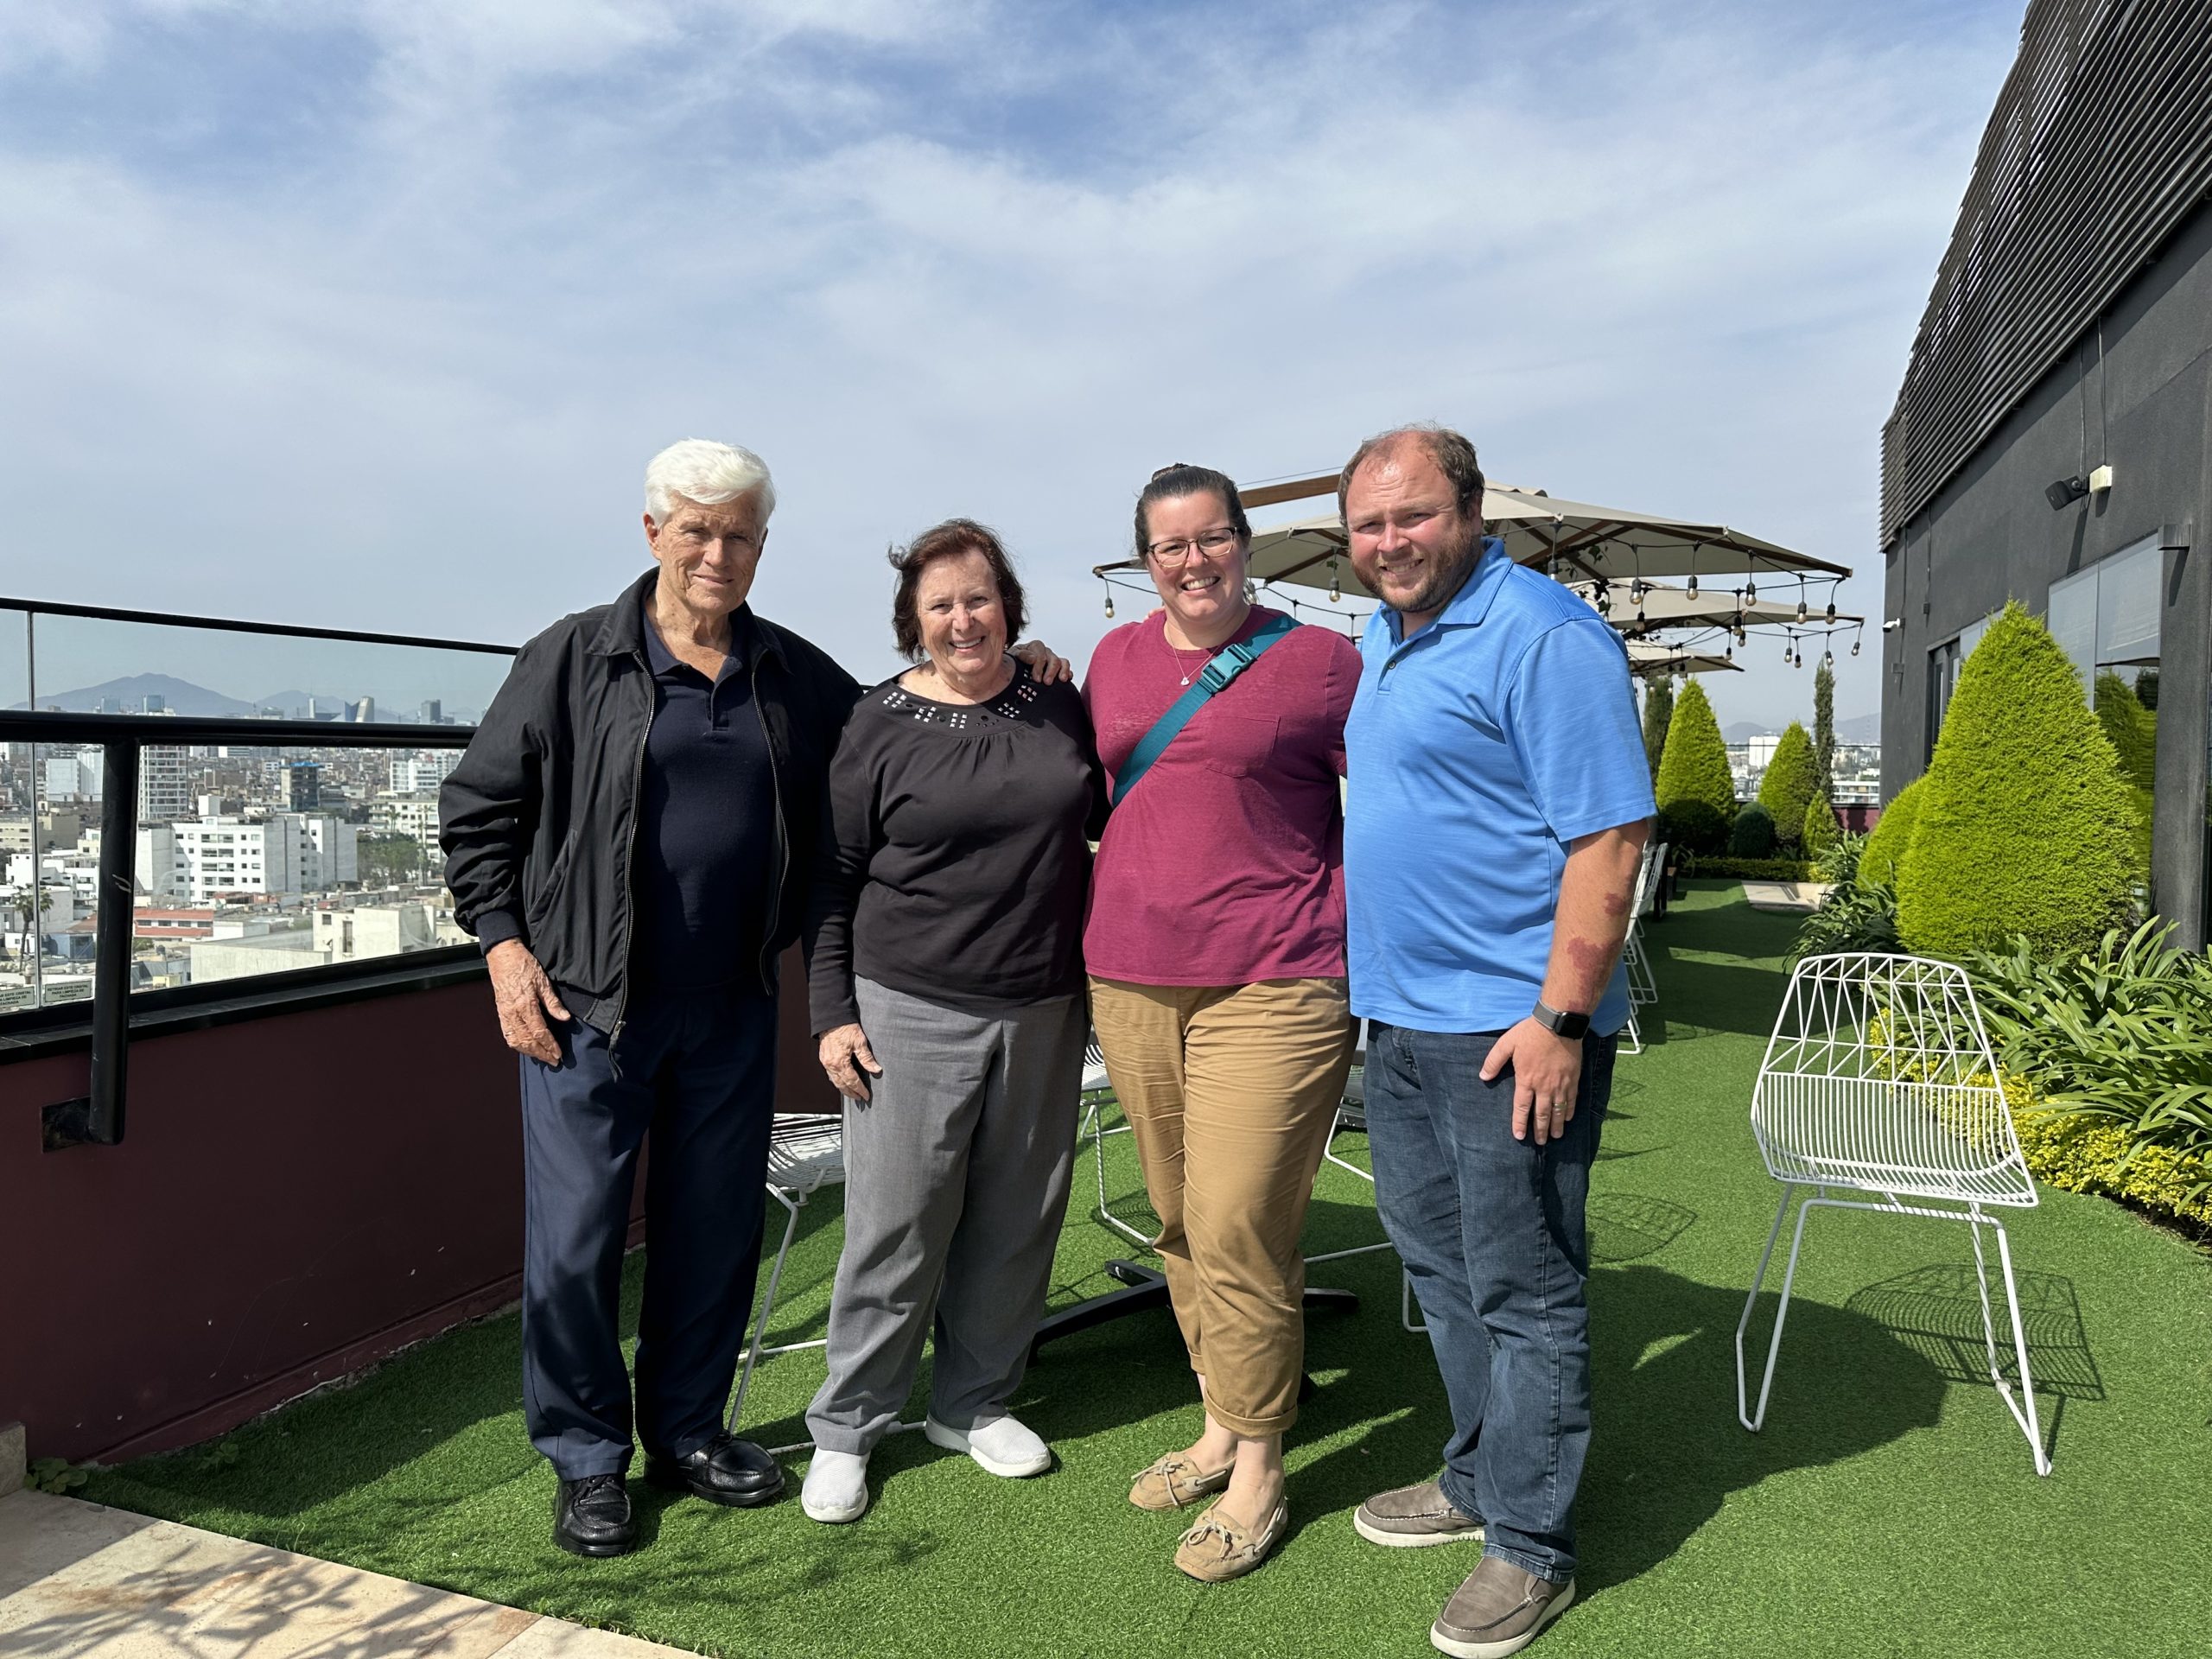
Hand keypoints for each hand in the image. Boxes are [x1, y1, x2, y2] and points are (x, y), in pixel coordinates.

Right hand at [486, 938, 569, 1064]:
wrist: (502, 956)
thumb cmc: (524, 965)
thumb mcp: (543, 981)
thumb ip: (553, 1002)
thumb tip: (565, 1018)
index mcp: (525, 1005)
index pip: (540, 1032)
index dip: (549, 1045)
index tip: (558, 1054)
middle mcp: (513, 1013)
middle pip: (527, 1041)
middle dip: (541, 1053)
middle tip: (553, 1061)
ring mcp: (505, 1014)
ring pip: (515, 1041)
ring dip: (529, 1052)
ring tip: (541, 1057)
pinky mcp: (500, 1013)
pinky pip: (507, 1034)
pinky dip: (517, 1045)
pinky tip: (525, 1048)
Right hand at [818, 1022, 882, 1101]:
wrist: (832, 1017)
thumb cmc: (845, 1027)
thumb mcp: (860, 1042)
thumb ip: (867, 1058)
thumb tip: (876, 1069)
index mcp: (840, 1063)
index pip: (852, 1081)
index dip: (860, 1090)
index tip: (866, 1096)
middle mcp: (831, 1065)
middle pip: (842, 1085)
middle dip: (851, 1093)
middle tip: (859, 1099)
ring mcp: (826, 1062)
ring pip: (834, 1081)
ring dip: (843, 1089)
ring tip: (851, 1093)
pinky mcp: (823, 1058)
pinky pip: (830, 1074)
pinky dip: (836, 1080)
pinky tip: (841, 1081)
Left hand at [1011, 638, 1072, 683]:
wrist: (1012, 670)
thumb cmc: (1013, 662)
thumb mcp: (1013, 656)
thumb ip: (1022, 655)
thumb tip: (1033, 658)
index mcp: (1034, 647)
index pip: (1041, 653)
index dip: (1039, 666)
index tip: (1037, 678)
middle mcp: (1045, 652)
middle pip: (1053, 658)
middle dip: (1051, 671)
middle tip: (1047, 682)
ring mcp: (1052, 659)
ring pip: (1062, 662)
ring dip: (1062, 671)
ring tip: (1061, 680)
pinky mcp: (1057, 668)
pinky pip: (1066, 667)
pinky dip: (1068, 672)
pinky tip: (1067, 678)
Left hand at [1481, 1018, 1584, 1144]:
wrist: (1558, 1025)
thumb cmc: (1530, 1033)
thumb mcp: (1506, 1044)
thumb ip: (1493, 1061)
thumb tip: (1483, 1076)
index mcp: (1526, 1080)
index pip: (1522, 1108)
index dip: (1520, 1123)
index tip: (1519, 1136)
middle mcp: (1544, 1087)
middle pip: (1542, 1114)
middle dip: (1541, 1130)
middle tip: (1541, 1142)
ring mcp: (1560, 1084)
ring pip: (1558, 1111)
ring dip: (1557, 1125)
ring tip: (1555, 1136)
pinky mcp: (1573, 1079)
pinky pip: (1572, 1100)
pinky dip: (1570, 1111)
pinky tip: (1567, 1119)